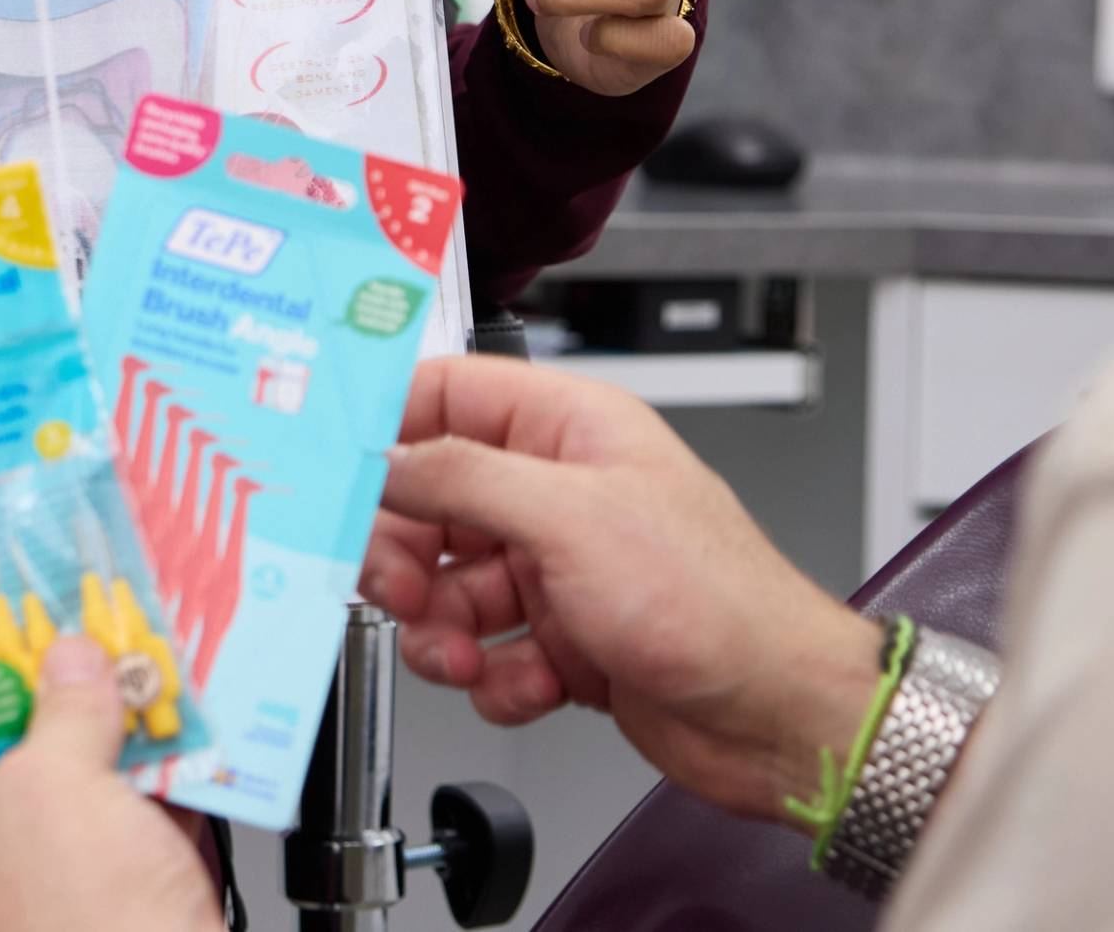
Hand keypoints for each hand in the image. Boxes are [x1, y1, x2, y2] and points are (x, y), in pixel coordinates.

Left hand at [0, 635, 218, 931]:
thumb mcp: (54, 796)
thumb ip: (55, 715)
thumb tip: (70, 666)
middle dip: (18, 727)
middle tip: (42, 665)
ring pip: (49, 827)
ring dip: (90, 754)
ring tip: (116, 687)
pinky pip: (112, 858)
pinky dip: (140, 804)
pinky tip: (171, 749)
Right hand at [364, 356, 883, 821]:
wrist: (775, 715)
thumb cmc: (715, 601)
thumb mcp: (570, 519)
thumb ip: (464, 477)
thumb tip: (387, 458)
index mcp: (568, 429)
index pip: (447, 398)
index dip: (386, 432)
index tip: (338, 474)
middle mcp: (560, 492)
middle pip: (434, 504)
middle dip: (407, 556)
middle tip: (402, 591)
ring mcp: (561, 569)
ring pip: (452, 588)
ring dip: (445, 632)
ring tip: (466, 654)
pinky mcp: (566, 639)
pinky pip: (488, 653)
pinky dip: (494, 678)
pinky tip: (530, 684)